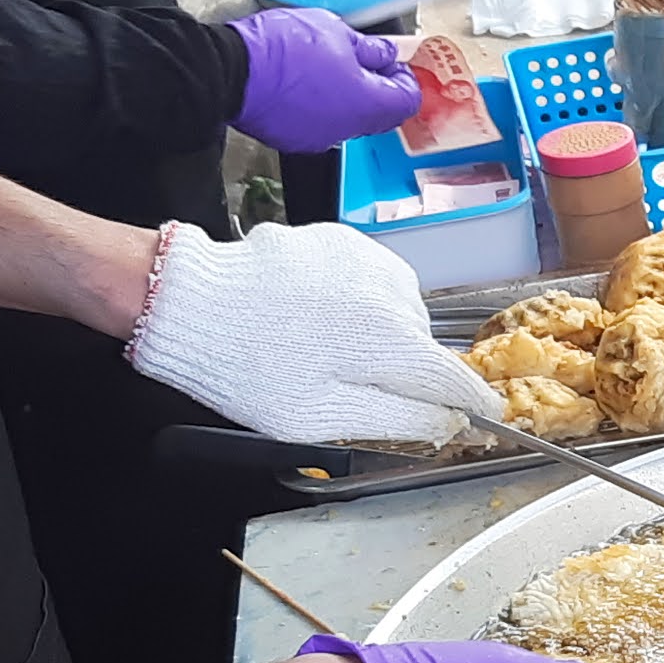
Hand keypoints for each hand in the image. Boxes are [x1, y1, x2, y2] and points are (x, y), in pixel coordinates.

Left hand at [125, 219, 506, 444]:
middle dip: (405, 369)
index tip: (478, 418)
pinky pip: (372, 281)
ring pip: (400, 312)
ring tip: (328, 347)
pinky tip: (316, 314)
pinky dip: (358, 301)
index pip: (456, 381)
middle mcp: (394, 293)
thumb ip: (400, 421)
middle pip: (424, 346)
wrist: (185, 302)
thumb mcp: (323, 418)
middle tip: (355, 387)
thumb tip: (453, 422)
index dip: (470, 404)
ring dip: (381, 333)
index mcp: (393, 343)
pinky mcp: (342, 239)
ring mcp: (369, 260)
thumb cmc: (248, 370)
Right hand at [230, 7, 421, 152]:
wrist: (230, 70)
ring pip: (347, 118)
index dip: (404, 77)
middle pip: (379, 112)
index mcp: (368, 103)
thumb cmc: (282, 49)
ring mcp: (321, 137)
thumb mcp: (334, 32)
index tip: (392, 61)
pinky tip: (302, 83)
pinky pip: (318, 123)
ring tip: (326, 66)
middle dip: (377, 86)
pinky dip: (318, 106)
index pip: (407, 99)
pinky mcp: (294, 139)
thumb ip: (368, 48)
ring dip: (346, 96)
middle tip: (363, 60)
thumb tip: (383, 54)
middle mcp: (349, 128)